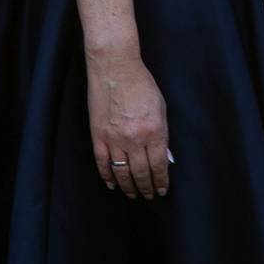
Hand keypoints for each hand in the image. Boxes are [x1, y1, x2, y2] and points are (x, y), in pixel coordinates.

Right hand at [86, 48, 171, 198]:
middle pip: (141, 172)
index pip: (159, 165)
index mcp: (154, 131)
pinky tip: (112, 184)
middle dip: (147, 187)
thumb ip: (163, 135)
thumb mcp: (161, 108)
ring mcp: (114, 137)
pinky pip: (102, 161)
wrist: (115, 67)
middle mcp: (134, 138)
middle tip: (149, 196)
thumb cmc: (142, 84)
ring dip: (128, 186)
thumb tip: (165, 158)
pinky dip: (107, 176)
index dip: (161, 181)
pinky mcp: (98, 134)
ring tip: (133, 194)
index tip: (162, 190)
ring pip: (122, 171)